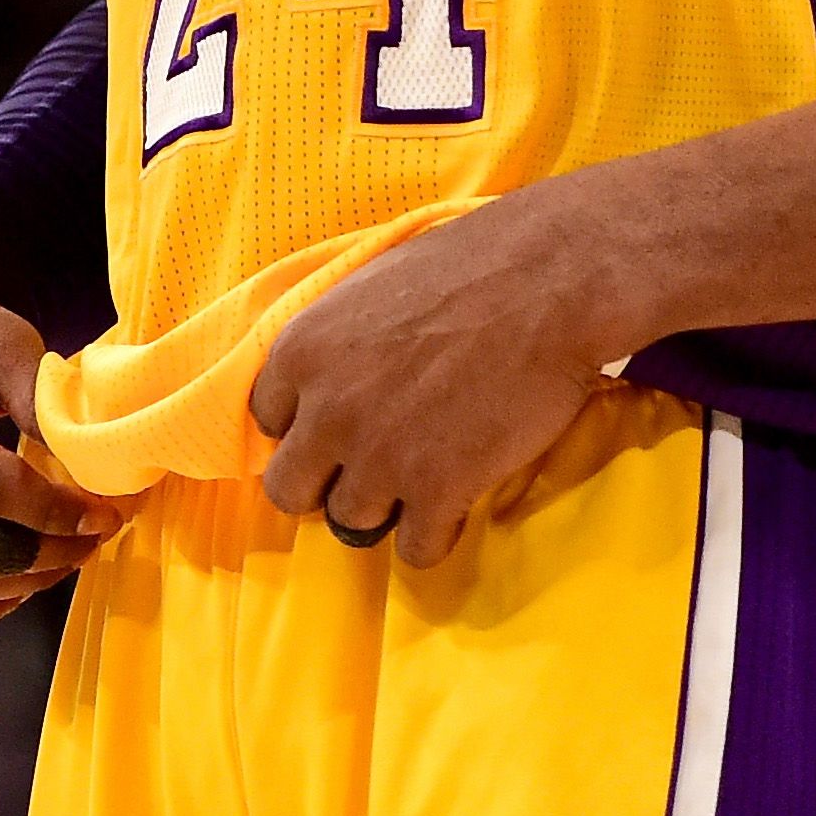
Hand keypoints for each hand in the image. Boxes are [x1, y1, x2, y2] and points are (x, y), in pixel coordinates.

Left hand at [248, 186, 629, 567]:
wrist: (548, 283)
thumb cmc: (468, 265)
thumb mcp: (369, 287)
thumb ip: (335, 343)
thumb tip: (330, 380)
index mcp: (301, 352)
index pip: (267, 421)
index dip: (307, 427)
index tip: (342, 424)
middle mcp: (326, 411)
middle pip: (289, 490)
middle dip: (325, 484)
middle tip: (370, 468)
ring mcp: (378, 457)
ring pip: (350, 522)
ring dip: (385, 508)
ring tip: (424, 480)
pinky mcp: (437, 489)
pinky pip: (414, 550)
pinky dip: (434, 535)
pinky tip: (456, 505)